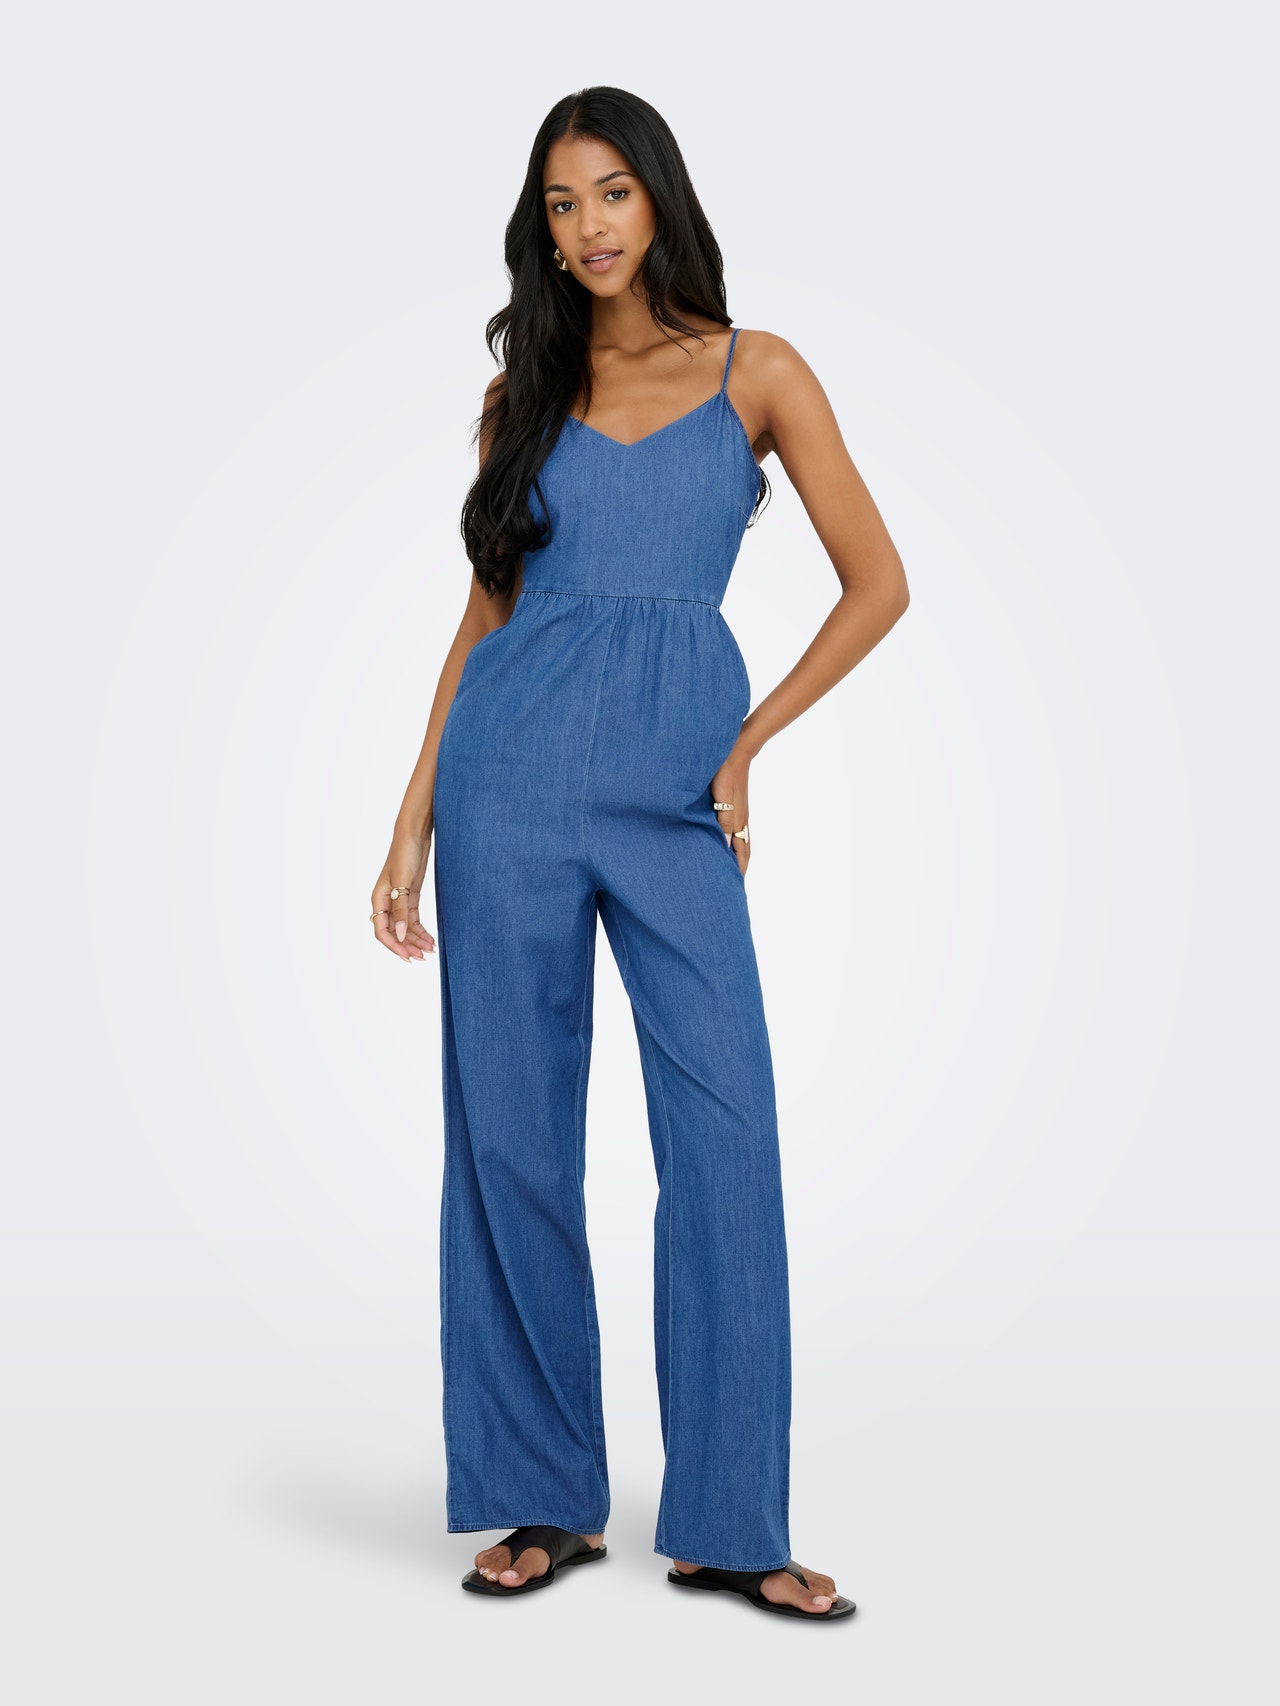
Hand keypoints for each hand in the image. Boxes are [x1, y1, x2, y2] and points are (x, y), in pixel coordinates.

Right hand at [371, 823, 434, 960]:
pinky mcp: (410, 896)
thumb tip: (398, 935)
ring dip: (415, 940)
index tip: (408, 956)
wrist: (414, 835)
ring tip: (429, 950)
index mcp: (379, 899)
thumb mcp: (403, 882)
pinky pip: (412, 919)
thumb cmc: (404, 854)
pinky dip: (420, 930)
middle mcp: (386, 902)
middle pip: (394, 932)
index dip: (394, 946)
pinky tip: (429, 939)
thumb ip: (400, 909)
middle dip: (407, 946)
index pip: (382, 931)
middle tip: (423, 957)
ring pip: (404, 928)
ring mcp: (399, 900)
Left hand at [710, 745, 750, 875]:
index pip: (741, 853)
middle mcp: (741, 820)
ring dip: (737, 855)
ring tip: (731, 866)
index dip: (739, 869)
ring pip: (741, 839)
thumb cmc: (726, 777)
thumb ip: (724, 824)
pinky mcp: (736, 805)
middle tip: (735, 882)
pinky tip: (727, 840)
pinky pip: (737, 829)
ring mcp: (739, 813)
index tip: (736, 885)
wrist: (735, 753)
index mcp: (738, 823)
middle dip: (740, 866)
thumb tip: (726, 847)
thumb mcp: (722, 801)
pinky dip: (735, 841)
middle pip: (744, 849)